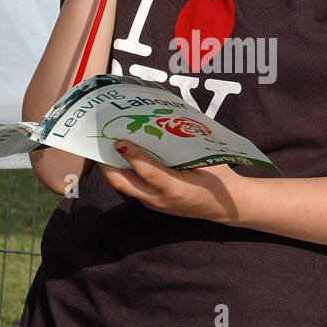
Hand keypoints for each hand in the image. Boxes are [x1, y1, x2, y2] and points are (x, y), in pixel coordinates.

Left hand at [98, 142, 247, 224]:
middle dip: (107, 164)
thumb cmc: (219, 177)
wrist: (227, 206)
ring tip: (105, 147)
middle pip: (124, 184)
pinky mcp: (153, 205)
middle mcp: (161, 200)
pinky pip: (133, 188)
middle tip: (99, 142)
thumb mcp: (207, 158)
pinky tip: (122, 157)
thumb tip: (164, 119)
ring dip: (113, 168)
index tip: (119, 141)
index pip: (148, 172)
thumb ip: (185, 144)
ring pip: (124, 187)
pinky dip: (125, 172)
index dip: (132, 156)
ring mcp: (155, 205)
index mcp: (177, 188)